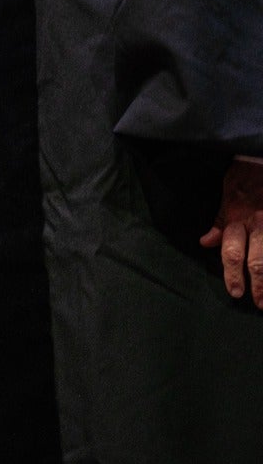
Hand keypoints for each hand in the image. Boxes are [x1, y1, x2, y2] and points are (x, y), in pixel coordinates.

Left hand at [200, 159, 262, 308]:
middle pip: (256, 261)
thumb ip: (219, 221)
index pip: (231, 252)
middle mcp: (258, 224)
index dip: (232, 275)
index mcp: (237, 219)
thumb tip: (206, 242)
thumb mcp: (227, 195)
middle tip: (259, 304)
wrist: (262, 159)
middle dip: (258, 286)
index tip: (235, 293)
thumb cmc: (244, 177)